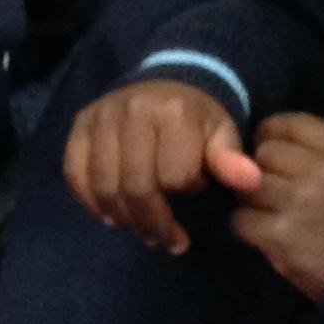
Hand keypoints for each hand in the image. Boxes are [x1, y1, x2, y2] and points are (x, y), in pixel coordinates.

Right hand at [65, 78, 252, 254]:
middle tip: (167, 241)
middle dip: (153, 223)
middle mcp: (131, 111)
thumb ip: (231, 159)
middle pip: (136, 186)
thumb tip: (248, 181)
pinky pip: (74, 172)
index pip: (175, 176)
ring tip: (142, 231)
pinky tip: (110, 216)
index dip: (187, 192)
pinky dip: (89, 201)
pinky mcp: (80, 125)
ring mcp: (100, 118)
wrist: (165, 82)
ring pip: (104, 185)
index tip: (197, 192)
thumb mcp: (223, 133)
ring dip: (123, 218)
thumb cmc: (197, 117)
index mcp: (172, 113)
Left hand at [229, 112, 323, 300]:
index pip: (290, 123)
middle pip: (265, 152)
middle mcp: (323, 172)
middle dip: (263, 170)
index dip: (273, 135)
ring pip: (247, 183)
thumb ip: (319, 153)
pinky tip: (269, 236)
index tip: (272, 150)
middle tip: (276, 191)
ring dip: (253, 200)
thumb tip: (266, 139)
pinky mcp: (281, 235)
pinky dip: (249, 229)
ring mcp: (300, 202)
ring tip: (273, 214)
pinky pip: (241, 219)